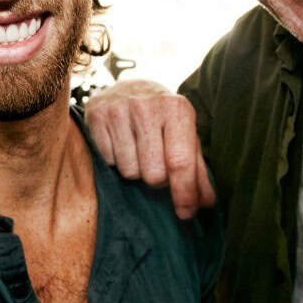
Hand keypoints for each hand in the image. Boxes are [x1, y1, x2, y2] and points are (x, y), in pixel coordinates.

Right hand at [85, 80, 214, 218]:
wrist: (129, 89)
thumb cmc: (162, 120)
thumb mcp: (185, 136)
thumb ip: (197, 170)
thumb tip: (206, 203)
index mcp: (177, 109)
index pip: (180, 162)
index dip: (184, 193)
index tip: (186, 213)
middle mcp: (147, 106)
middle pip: (153, 174)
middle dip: (158, 179)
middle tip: (157, 164)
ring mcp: (118, 110)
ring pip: (129, 171)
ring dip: (136, 171)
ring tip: (138, 151)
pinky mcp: (96, 116)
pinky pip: (108, 162)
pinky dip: (116, 161)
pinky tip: (121, 144)